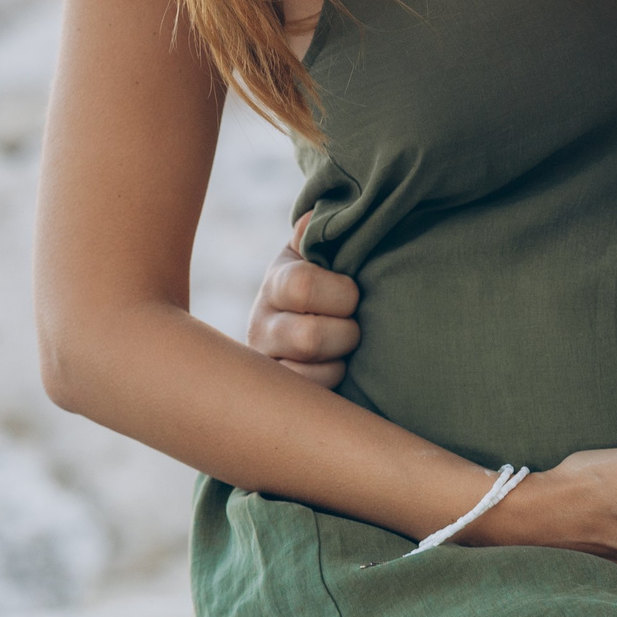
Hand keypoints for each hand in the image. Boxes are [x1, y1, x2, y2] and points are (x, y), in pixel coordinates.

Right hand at [250, 213, 360, 386]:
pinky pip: (307, 399)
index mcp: (277, 284)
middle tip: (355, 326)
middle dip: (346, 333)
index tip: (354, 293)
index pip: (301, 285)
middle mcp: (261, 323)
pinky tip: (334, 370)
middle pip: (309, 337)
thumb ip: (321, 236)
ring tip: (345, 349)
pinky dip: (329, 384)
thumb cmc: (331, 287)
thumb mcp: (324, 257)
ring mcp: (265, 362)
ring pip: (308, 372)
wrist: (315, 326)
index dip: (341, 292)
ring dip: (339, 361)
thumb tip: (313, 217)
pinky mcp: (275, 395)